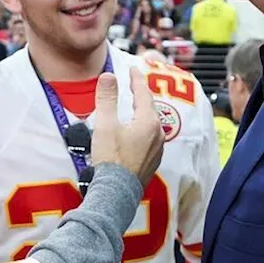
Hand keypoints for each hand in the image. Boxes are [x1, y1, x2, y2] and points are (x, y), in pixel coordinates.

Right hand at [90, 67, 164, 188]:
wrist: (116, 193)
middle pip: (149, 108)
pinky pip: (149, 139)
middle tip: (134, 84)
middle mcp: (157, 134)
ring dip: (142, 113)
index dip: (136, 79)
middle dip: (141, 95)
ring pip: (150, 124)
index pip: (143, 93)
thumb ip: (107, 98)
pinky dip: (141, 130)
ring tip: (134, 107)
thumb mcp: (105, 125)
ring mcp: (157, 150)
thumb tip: (108, 76)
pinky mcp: (152, 162)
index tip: (132, 69)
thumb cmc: (111, 159)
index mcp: (148, 122)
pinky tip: (134, 133)